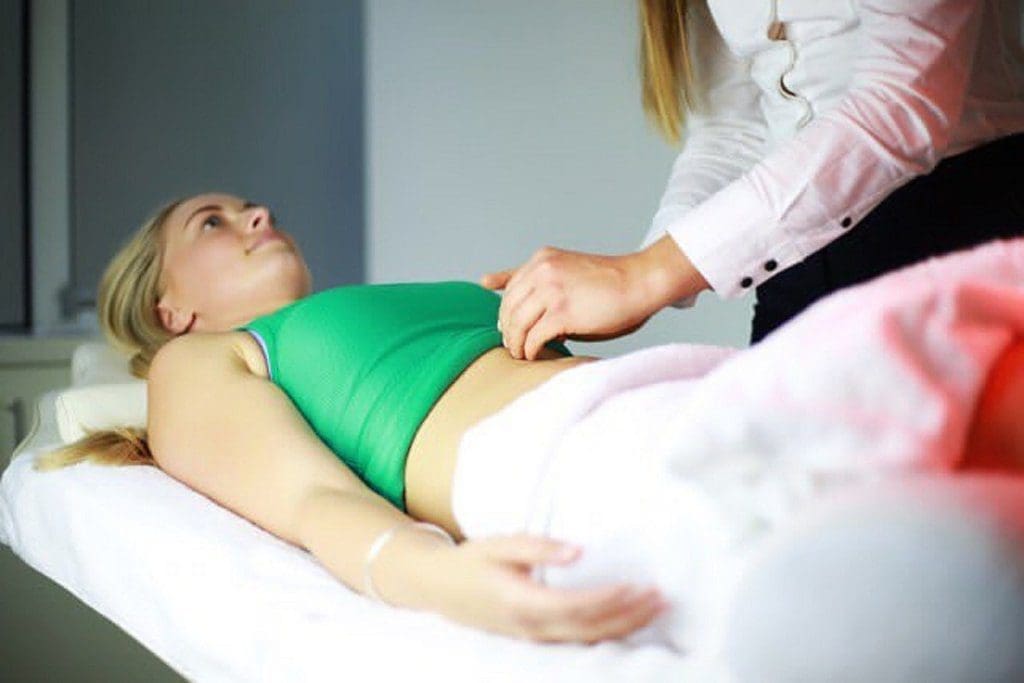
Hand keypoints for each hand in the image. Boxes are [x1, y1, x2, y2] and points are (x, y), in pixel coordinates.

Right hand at [431, 534, 667, 643]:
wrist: (439, 588)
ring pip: (587, 639)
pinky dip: (607, 632)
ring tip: (655, 609)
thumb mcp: (500, 544)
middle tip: (661, 598)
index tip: (636, 584)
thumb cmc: (471, 561)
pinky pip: (578, 640)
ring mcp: (534, 637)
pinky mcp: (536, 638)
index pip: (574, 605)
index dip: (608, 599)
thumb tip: (577, 551)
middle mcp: (531, 627)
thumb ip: (538, 547)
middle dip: (628, 615)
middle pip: (589, 627)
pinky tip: (628, 622)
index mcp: (521, 601)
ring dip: (624, 626)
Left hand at [481, 236, 706, 359]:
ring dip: (516, 344)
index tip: (506, 328)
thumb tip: (519, 315)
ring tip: (522, 354)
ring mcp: (551, 291)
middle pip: (509, 308)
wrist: (640, 282)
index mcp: (543, 260)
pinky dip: (530, 351)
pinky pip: (534, 337)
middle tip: (513, 347)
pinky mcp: (562, 312)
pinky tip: (534, 356)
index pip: (510, 289)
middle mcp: (542, 271)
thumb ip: (542, 286)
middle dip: (508, 331)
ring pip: (516, 324)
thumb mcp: (569, 273)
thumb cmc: (611, 283)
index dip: (505, 313)